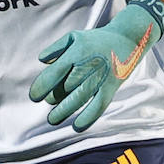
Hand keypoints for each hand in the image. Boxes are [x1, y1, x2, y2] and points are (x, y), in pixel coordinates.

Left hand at [29, 0, 163, 130]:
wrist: (129, 38)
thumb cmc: (96, 40)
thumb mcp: (75, 37)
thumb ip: (56, 48)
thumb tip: (41, 61)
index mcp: (78, 51)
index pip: (55, 73)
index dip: (42, 87)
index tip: (34, 97)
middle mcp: (90, 64)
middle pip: (66, 87)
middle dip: (54, 98)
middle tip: (49, 101)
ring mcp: (102, 77)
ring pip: (80, 99)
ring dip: (64, 111)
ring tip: (52, 119)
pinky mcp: (112, 87)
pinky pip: (99, 106)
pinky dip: (88, 118)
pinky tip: (76, 127)